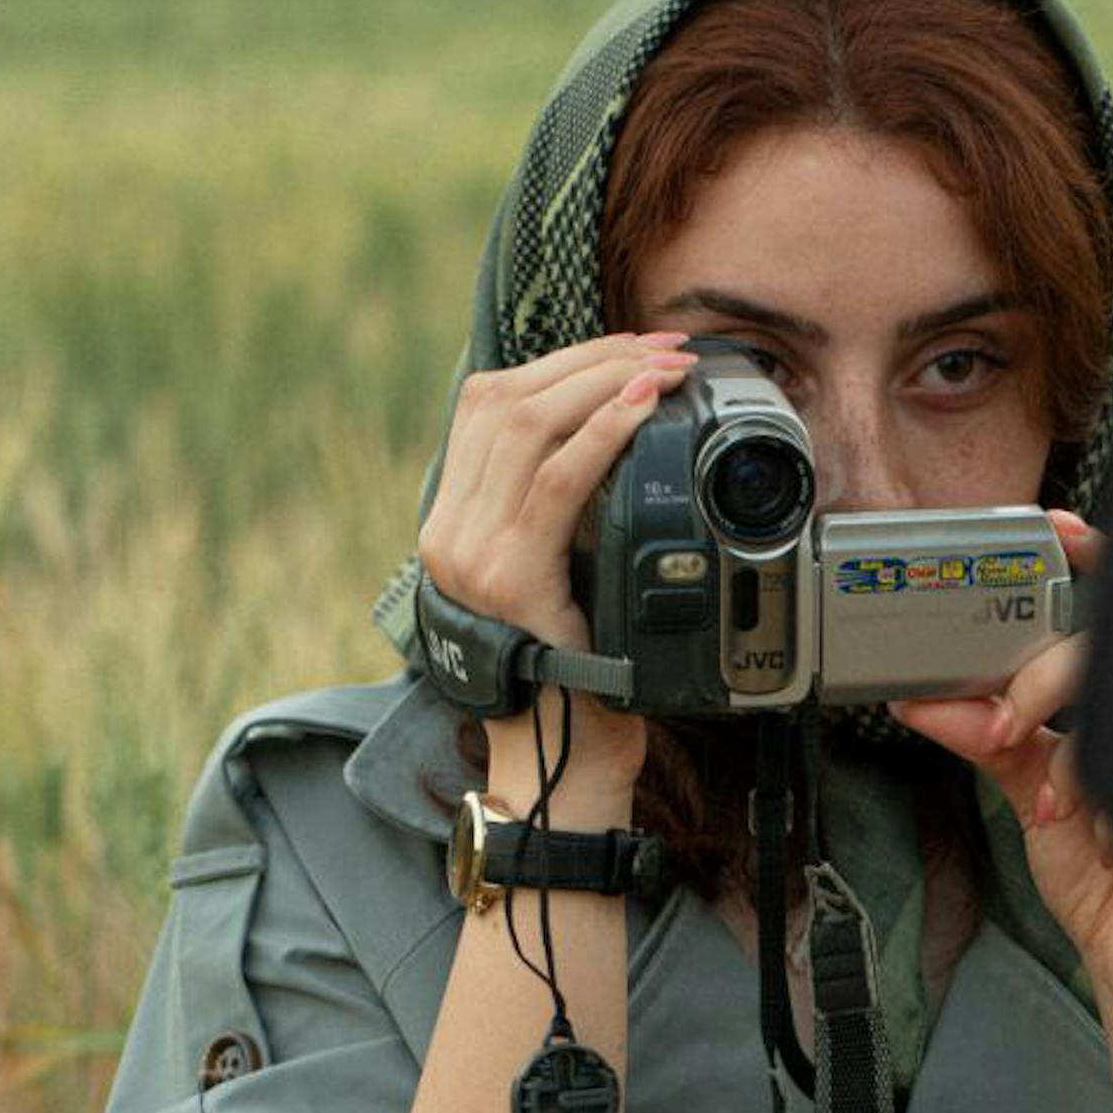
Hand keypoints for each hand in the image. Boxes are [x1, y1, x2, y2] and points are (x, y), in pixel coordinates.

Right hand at [419, 331, 696, 804]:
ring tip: (664, 367)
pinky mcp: (508, 579)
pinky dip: (603, 431)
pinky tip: (642, 406)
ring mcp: (470, 554)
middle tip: (664, 348)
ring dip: (604, 381)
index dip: (561, 361)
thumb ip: (560, 517)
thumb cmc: (576, 679)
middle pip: (507, 398)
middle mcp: (449, 531)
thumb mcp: (559, 580)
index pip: (489, 404)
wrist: (560, 766)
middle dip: (592, 359)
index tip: (626, 346)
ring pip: (527, 424)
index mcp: (453, 522)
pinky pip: (554, 482)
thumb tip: (611, 441)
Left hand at [890, 513, 1112, 1029]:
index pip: (1110, 600)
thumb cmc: (1108, 881)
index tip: (1049, 525)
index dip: (1085, 553)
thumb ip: (985, 739)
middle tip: (1001, 719)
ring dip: (1068, 726)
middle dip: (1044, 668)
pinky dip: (1105, 795)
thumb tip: (916, 700)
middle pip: (1112, 630)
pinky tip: (1090, 832)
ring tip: (1044, 793)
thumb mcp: (1033, 795)